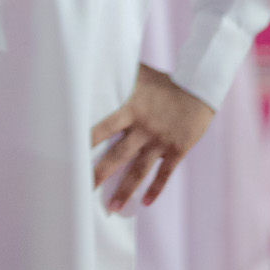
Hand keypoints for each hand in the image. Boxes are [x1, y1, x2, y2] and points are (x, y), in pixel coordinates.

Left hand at [92, 63, 214, 209]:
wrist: (200, 88)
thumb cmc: (164, 82)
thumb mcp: (140, 75)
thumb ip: (118, 74)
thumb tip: (94, 61)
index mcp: (132, 109)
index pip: (104, 126)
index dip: (88, 139)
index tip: (70, 153)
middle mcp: (144, 128)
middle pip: (118, 155)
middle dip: (100, 173)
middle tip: (82, 189)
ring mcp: (161, 142)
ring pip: (139, 171)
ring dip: (125, 190)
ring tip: (112, 208)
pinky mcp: (177, 150)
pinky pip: (165, 174)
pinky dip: (155, 189)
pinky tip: (146, 203)